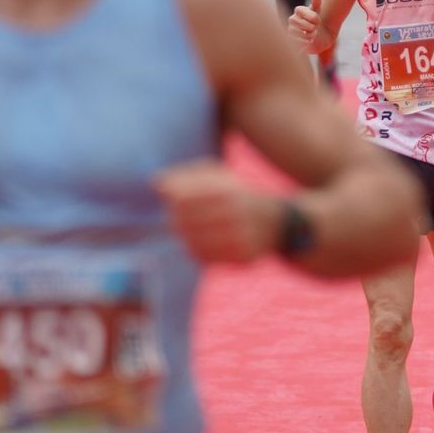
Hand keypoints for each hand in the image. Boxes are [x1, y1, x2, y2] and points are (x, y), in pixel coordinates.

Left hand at [156, 161, 280, 263]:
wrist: (278, 222)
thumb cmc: (239, 195)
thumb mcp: (220, 175)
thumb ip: (187, 174)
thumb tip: (155, 182)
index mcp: (228, 190)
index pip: (182, 197)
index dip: (171, 199)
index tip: (172, 198)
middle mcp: (235, 213)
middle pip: (183, 221)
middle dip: (175, 219)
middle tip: (176, 218)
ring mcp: (240, 236)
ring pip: (191, 242)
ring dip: (184, 237)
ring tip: (187, 231)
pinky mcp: (242, 256)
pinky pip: (205, 258)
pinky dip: (196, 251)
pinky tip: (199, 243)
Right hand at [288, 0, 323, 52]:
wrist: (314, 36)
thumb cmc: (314, 21)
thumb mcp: (317, 12)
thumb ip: (316, 3)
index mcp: (298, 10)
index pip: (308, 14)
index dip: (315, 18)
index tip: (319, 21)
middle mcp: (292, 19)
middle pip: (306, 25)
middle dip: (313, 28)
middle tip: (314, 28)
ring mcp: (290, 29)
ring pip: (302, 34)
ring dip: (310, 35)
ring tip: (312, 35)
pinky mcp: (290, 40)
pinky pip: (298, 42)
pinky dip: (306, 42)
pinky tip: (308, 40)